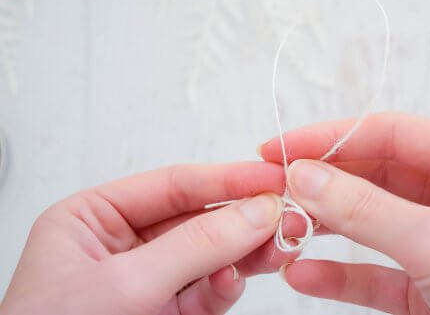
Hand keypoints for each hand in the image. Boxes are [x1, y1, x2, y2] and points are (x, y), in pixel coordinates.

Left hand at [0, 162, 300, 314]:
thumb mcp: (124, 285)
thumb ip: (195, 245)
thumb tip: (255, 212)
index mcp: (94, 218)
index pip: (174, 185)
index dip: (227, 178)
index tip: (272, 177)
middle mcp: (122, 245)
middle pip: (198, 219)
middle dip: (243, 219)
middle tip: (286, 216)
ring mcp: (147, 281)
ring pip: (211, 254)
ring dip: (245, 252)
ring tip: (277, 248)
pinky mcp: (165, 313)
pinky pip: (207, 291)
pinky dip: (226, 287)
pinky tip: (232, 283)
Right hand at [260, 113, 429, 314]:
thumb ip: (369, 211)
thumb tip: (306, 176)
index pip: (391, 134)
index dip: (331, 138)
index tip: (281, 147)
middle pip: (375, 176)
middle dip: (324, 184)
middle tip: (274, 189)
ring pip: (370, 223)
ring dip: (326, 227)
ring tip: (285, 230)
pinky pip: (375, 272)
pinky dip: (339, 274)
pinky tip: (305, 274)